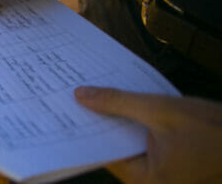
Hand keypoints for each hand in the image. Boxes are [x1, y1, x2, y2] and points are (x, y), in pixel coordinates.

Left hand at [75, 86, 221, 183]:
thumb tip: (82, 96)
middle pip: (112, 151)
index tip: (64, 107)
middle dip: (98, 123)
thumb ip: (120, 103)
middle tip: (76, 95)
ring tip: (96, 96)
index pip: (100, 153)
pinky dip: (134, 130)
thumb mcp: (164, 110)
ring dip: (117, 124)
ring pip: (127, 148)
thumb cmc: (218, 131)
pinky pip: (143, 148)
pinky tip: (125, 108)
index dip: (83, 128)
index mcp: (146, 180)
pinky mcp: (171, 169)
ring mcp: (161, 178)